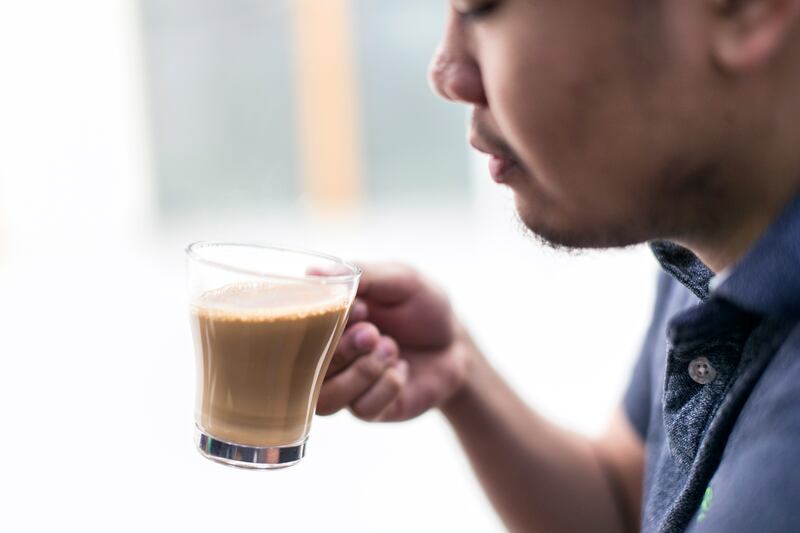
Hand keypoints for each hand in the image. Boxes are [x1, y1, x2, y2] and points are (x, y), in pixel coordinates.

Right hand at [316, 263, 477, 421]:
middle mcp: (329, 359)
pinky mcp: (371, 410)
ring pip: (326, 400)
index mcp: (327, 325)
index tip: (361, 308)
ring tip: (391, 349)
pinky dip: (387, 386)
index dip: (323, 325)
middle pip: (305, 372)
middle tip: (373, 332)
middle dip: (342, 351)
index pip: (297, 334)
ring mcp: (348, 387)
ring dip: (361, 372)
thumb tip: (312, 271)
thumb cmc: (421, 306)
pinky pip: (362, 409)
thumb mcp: (399, 279)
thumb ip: (362, 274)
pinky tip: (402, 369)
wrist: (455, 342)